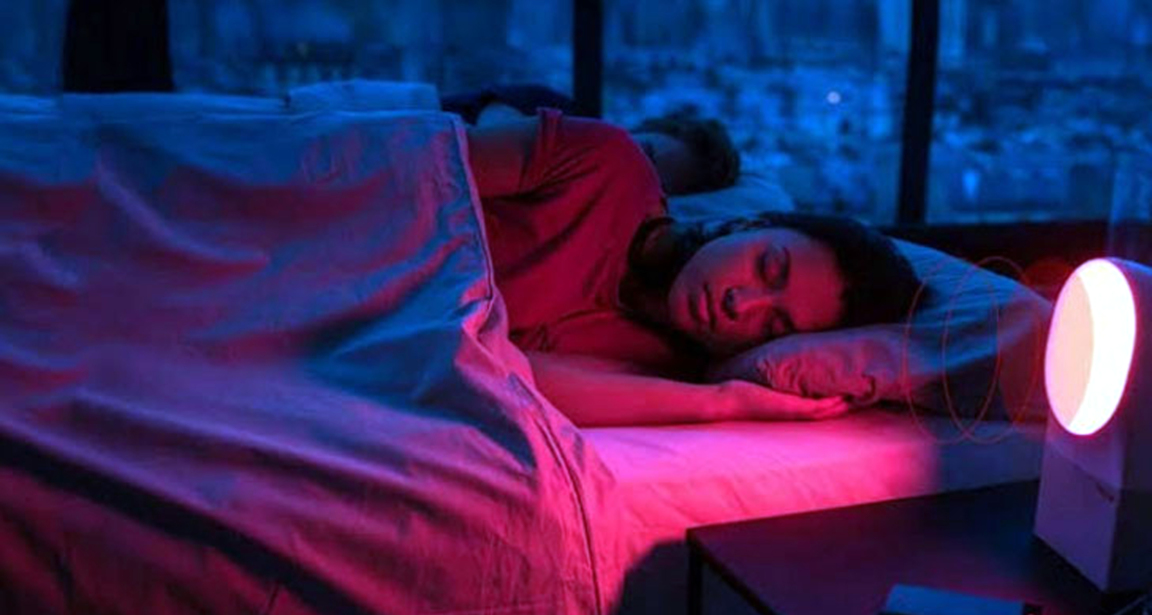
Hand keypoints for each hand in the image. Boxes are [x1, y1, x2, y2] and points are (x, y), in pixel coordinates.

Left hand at [718, 380, 850, 421]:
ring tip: (859, 397)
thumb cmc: (738, 394)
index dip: (831, 402)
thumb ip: (768, 380)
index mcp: (786, 409)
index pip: (813, 407)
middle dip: (841, 405)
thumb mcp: (758, 386)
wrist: (725, 403)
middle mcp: (790, 414)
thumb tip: (767, 368)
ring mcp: (790, 412)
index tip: (845, 394)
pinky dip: (828, 404)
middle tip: (861, 396)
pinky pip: (813, 408)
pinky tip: (842, 399)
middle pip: (823, 411)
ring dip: (840, 405)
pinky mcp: (787, 408)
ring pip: (822, 411)